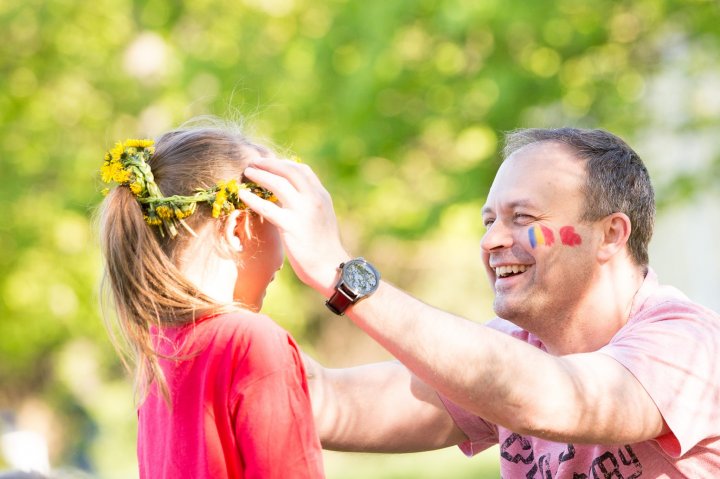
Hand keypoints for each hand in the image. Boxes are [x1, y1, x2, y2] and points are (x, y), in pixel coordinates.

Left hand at [239, 158, 350, 296]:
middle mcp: (313, 199)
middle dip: (269, 164)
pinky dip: (253, 199)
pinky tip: (243, 195)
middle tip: (254, 162)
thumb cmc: (324, 245)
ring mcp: (302, 211)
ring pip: (278, 184)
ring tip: (247, 173)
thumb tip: (292, 195)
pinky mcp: (291, 226)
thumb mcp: (322, 216)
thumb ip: (310, 202)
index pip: (303, 170)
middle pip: (289, 171)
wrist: (330, 266)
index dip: (284, 164)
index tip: (270, 164)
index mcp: (322, 195)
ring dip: (260, 175)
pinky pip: (267, 208)